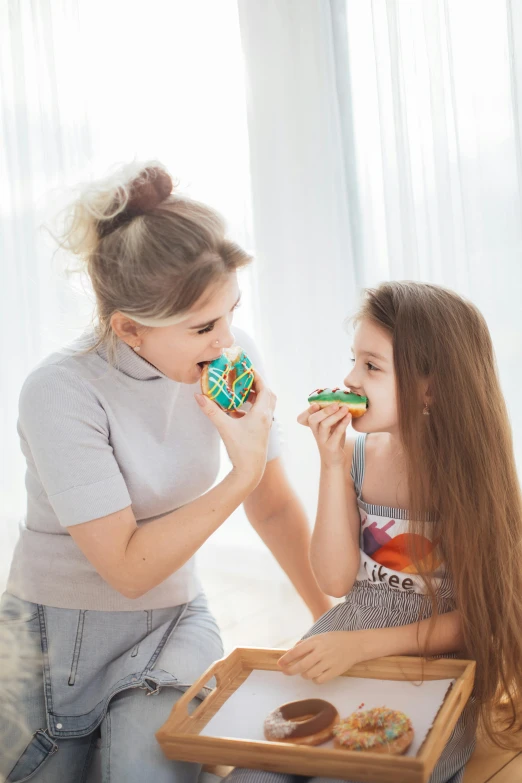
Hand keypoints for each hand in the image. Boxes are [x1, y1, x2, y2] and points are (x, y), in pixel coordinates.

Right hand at [195, 370, 275, 487]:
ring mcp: (265, 426)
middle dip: (257, 385)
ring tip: (240, 393)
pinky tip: (235, 412)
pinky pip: (259, 415)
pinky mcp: (261, 433)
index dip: (257, 376)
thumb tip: (198, 396)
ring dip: (255, 397)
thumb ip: (211, 411)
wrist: (250, 472)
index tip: (247, 369)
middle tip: (244, 379)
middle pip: (268, 395)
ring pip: (264, 405)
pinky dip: (250, 409)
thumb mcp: (224, 427)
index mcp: (261, 413)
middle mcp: (267, 418)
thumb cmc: (241, 450)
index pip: (264, 388)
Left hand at [277, 631, 365, 683]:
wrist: (355, 644)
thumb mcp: (320, 636)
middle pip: (301, 665)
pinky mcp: (335, 672)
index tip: (280, 663)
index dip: (286, 658)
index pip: (297, 651)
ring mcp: (328, 663)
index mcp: (316, 642)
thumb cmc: (336, 639)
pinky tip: (316, 675)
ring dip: (304, 675)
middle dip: (290, 670)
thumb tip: (292, 651)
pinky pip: (319, 680)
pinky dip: (315, 679)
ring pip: (309, 674)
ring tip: (306, 671)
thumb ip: (306, 644)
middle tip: (285, 672)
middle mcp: (321, 652)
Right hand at [297, 403, 350, 467]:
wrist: (334, 461)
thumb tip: (343, 401)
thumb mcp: (332, 427)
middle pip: (314, 419)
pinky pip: (336, 434)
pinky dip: (343, 424)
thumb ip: (334, 416)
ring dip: (335, 415)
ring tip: (345, 408)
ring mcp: (322, 440)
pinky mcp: (331, 447)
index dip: (308, 410)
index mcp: (314, 426)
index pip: (305, 417)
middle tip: (336, 404)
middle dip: (324, 410)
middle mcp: (315, 432)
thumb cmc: (333, 440)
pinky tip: (349, 417)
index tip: (315, 404)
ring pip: (324, 425)